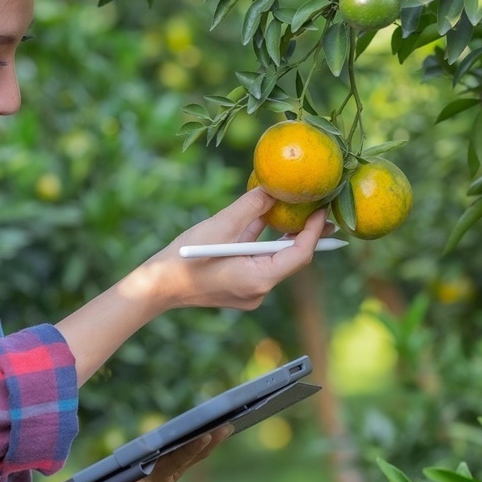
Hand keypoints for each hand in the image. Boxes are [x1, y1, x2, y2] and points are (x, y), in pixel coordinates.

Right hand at [139, 187, 329, 311]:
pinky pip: (260, 264)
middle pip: (291, 260)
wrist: (158, 286)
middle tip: (323, 212)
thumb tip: (272, 189)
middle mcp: (259, 291)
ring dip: (284, 238)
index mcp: (259, 279)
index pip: (299, 255)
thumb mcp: (220, 226)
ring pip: (275, 261)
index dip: (314, 231)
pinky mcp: (240, 289)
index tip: (323, 210)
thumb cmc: (185, 257)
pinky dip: (264, 245)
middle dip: (306, 235)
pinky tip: (268, 225)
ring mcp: (250, 293)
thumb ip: (250, 207)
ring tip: (301, 215)